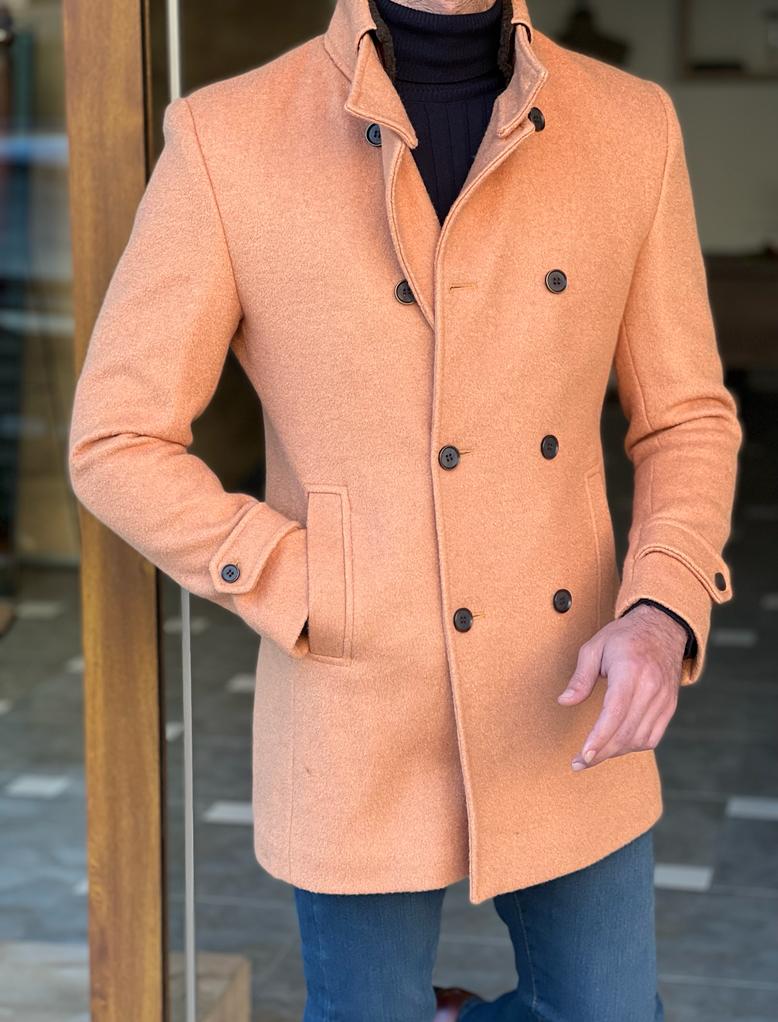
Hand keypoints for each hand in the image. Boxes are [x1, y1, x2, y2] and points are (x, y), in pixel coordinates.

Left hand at [557, 603, 686, 770]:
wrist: (662, 628)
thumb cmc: (624, 636)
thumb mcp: (595, 647)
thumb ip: (580, 677)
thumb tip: (564, 701)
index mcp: (631, 670)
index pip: (615, 712)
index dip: (599, 738)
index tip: (584, 755)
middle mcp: (651, 688)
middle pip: (626, 731)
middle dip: (601, 753)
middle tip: (578, 763)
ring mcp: (664, 700)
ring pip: (639, 739)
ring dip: (615, 752)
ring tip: (593, 755)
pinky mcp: (669, 707)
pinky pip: (652, 737)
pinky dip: (632, 746)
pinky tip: (615, 745)